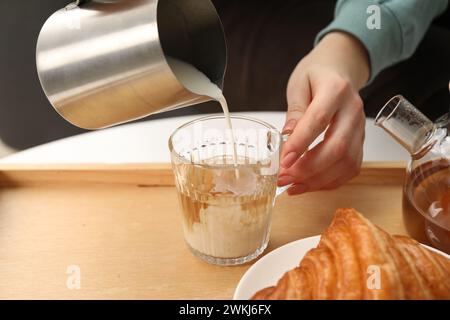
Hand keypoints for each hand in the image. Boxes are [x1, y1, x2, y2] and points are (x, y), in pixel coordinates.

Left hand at [278, 31, 369, 194]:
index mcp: (336, 90)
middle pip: (337, 147)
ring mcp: (360, 129)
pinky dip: (329, 181)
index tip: (283, 161)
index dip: (301, 143)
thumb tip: (287, 136)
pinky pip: (350, 168)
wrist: (339, 69)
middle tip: (283, 178)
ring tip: (291, 185)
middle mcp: (353, 111)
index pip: (319, 120)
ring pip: (346, 163)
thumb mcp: (298, 84)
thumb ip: (295, 111)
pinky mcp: (360, 142)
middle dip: (308, 168)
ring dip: (317, 180)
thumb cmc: (316, 75)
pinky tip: (307, 184)